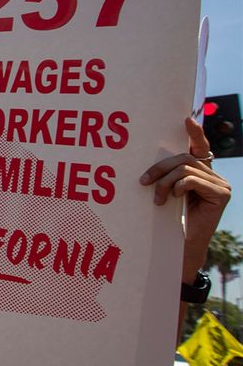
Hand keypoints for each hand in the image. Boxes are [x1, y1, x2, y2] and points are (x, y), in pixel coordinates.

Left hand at [139, 117, 230, 266]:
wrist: (181, 246)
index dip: (195, 133)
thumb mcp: (167, 191)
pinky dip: (178, 187)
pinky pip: (193, 180)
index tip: (186, 118)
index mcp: (202, 172)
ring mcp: (222, 184)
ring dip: (165, 182)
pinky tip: (173, 199)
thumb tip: (153, 161)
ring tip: (158, 198)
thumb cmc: (170, 219)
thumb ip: (168, 175)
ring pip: (186, 168)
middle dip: (160, 167)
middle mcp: (215, 175)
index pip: (200, 147)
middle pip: (185, 157)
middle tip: (143, 181)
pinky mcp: (222, 193)